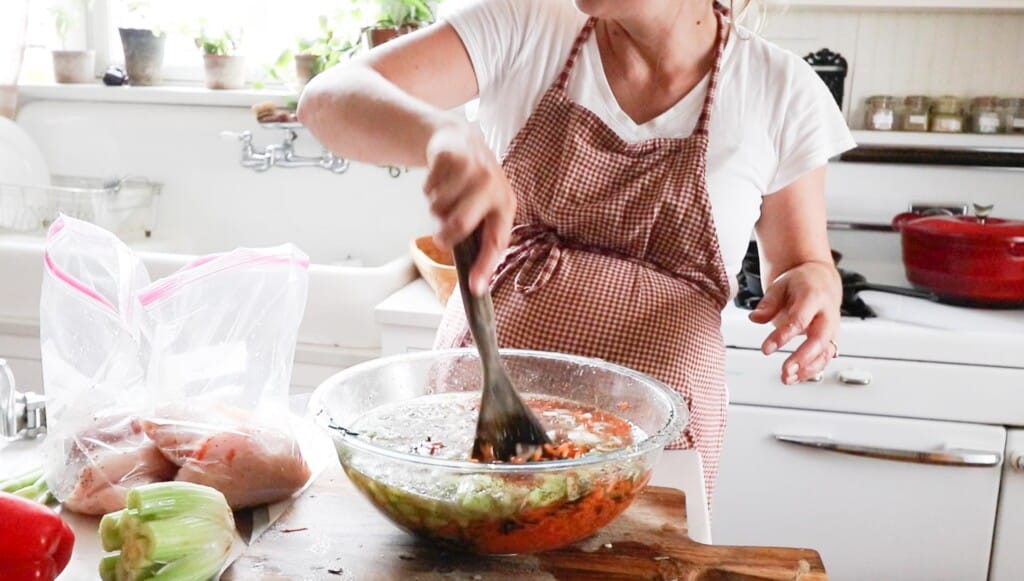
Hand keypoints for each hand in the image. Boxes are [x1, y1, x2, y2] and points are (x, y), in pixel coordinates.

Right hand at [424, 119, 515, 294]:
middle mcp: (491, 186)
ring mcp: (471, 170)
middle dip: (445, 236)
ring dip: (436, 209)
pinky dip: (429, 191)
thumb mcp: (487, 206)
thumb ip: (482, 236)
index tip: (475, 288)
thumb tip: (477, 282)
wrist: (458, 139)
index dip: (485, 267)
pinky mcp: (450, 158)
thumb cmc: (474, 183)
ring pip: (439, 208)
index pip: (496, 241)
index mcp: (505, 204)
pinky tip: (440, 181)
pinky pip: (429, 190)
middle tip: (441, 237)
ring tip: (446, 197)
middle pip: (459, 225)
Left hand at [748, 261, 840, 384]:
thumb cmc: (800, 282)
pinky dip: (811, 371)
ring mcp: (832, 328)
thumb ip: (768, 303)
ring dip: (808, 369)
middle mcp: (827, 314)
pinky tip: (794, 378)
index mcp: (814, 297)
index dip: (783, 336)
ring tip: (787, 378)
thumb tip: (755, 318)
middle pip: (819, 339)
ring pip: (826, 352)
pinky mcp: (831, 339)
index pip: (799, 320)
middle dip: (803, 357)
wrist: (820, 279)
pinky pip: (825, 358)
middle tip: (786, 370)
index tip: (766, 349)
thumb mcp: (780, 285)